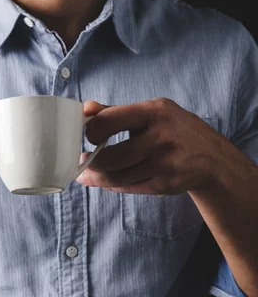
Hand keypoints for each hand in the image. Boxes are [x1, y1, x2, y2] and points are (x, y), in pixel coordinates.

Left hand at [78, 98, 225, 194]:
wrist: (213, 159)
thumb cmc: (174, 130)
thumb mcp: (152, 112)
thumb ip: (116, 111)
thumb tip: (85, 109)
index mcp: (154, 112)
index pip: (108, 121)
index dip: (91, 131)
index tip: (89, 135)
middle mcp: (160, 137)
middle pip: (110, 157)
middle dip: (91, 162)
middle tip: (83, 160)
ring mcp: (164, 163)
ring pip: (117, 177)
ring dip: (96, 178)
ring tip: (88, 174)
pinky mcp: (165, 184)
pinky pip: (129, 187)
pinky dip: (113, 185)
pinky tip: (106, 180)